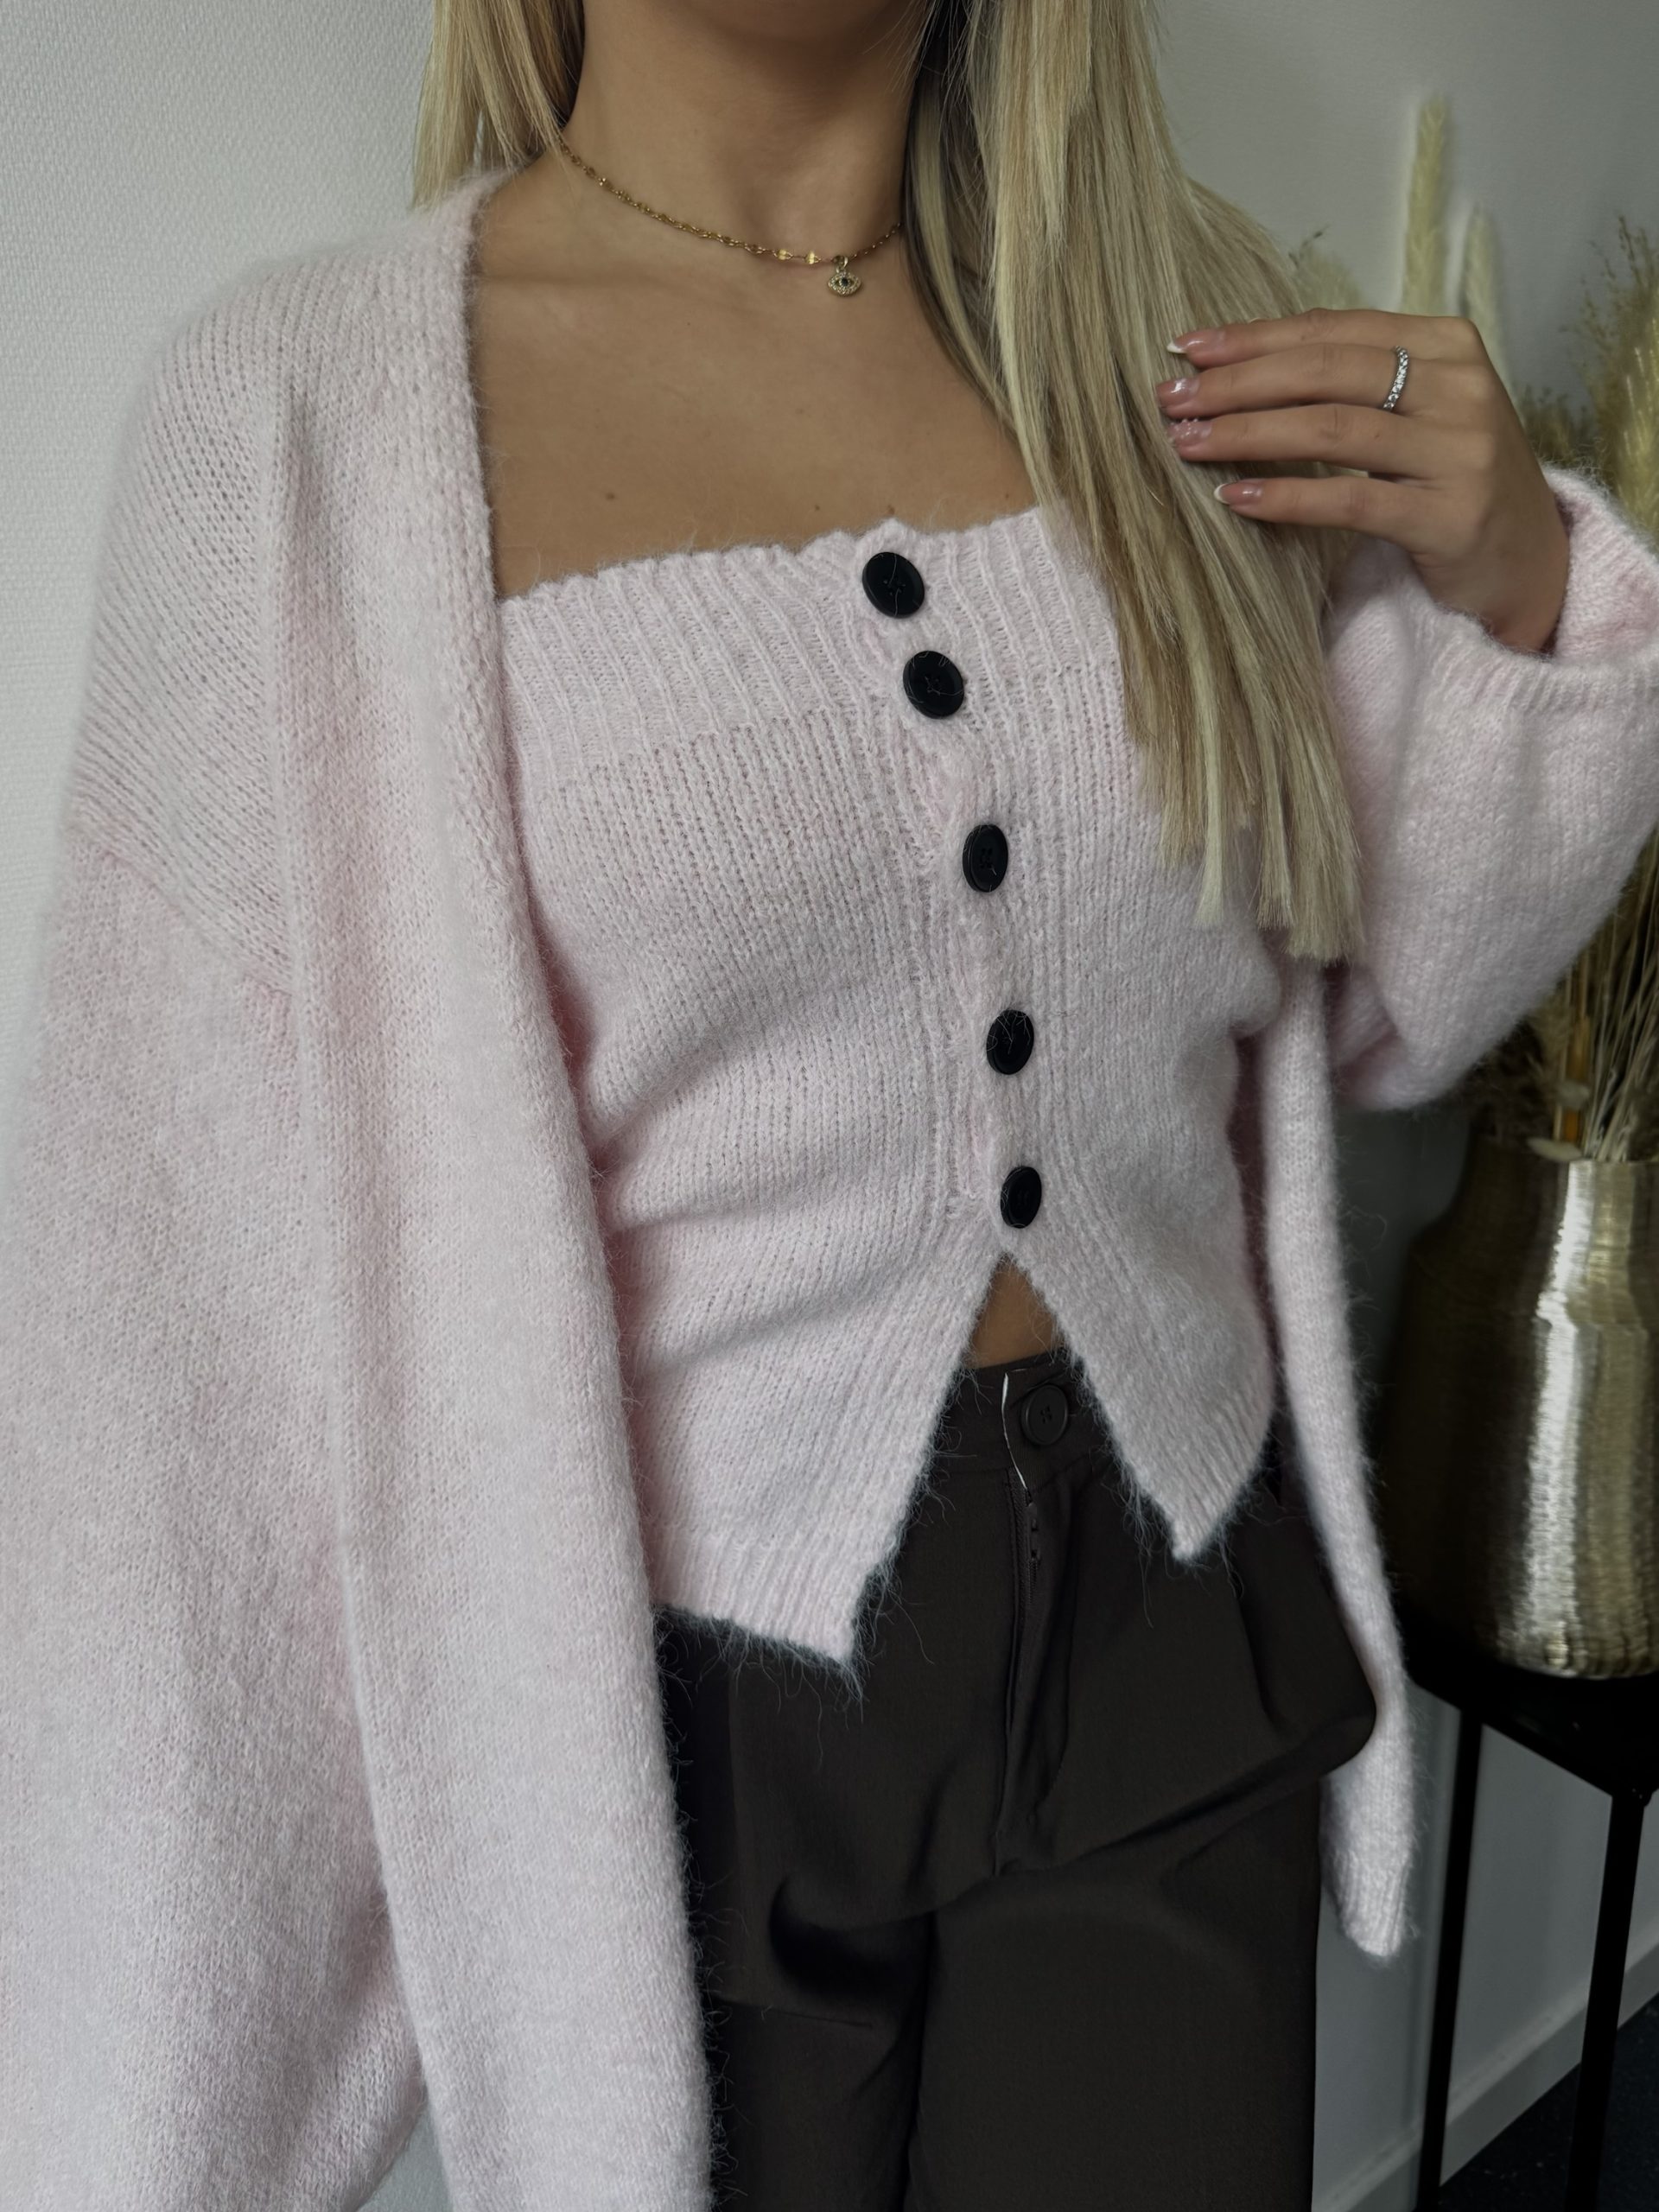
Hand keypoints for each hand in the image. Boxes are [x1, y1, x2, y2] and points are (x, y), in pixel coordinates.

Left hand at [1154, 308, 1568, 653]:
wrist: (1527, 561)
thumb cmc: (1453, 479)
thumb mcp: (1416, 412)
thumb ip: (1352, 382)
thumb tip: (1241, 364)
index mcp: (1448, 345)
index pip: (1334, 330)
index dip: (1256, 337)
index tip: (1189, 348)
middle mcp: (1460, 388)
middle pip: (1327, 373)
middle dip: (1239, 383)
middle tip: (1172, 398)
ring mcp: (1461, 453)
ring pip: (1333, 430)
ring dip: (1249, 435)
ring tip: (1188, 444)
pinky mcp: (1450, 517)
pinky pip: (1352, 501)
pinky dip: (1288, 497)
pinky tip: (1235, 499)